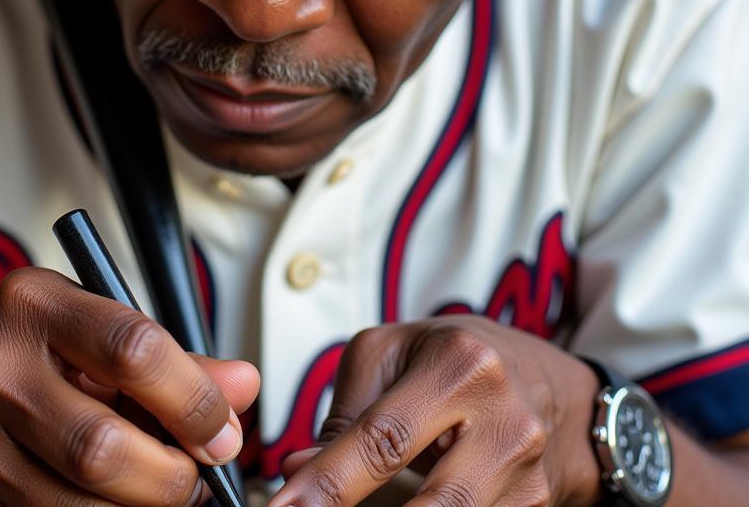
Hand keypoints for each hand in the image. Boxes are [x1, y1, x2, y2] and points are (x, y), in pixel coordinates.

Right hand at [0, 267, 258, 505]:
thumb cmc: (39, 363)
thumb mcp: (98, 338)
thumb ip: (175, 362)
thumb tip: (244, 385)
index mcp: (33, 302)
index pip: (132, 348)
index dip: (193, 400)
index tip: (222, 429)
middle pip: (104, 448)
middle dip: (172, 476)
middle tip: (197, 475)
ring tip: (158, 490)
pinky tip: (114, 505)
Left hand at [269, 316, 601, 506]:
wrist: (549, 380)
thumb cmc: (453, 358)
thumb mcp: (393, 355)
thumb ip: (346, 412)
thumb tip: (297, 472)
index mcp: (460, 365)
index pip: (383, 438)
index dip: (329, 482)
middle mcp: (505, 419)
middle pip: (432, 505)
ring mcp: (529, 471)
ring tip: (365, 504)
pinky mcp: (539, 505)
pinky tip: (407, 503)